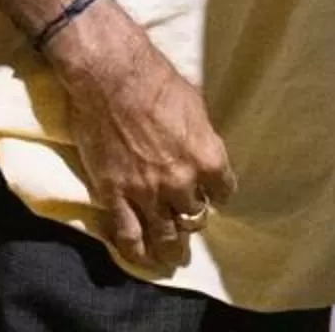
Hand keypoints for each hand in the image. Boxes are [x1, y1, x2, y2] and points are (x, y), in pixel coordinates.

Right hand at [44, 3, 236, 269]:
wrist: (110, 77)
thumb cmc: (155, 80)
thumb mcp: (194, 106)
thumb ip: (200, 138)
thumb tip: (200, 150)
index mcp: (207, 157)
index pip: (224, 191)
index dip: (218, 193)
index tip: (213, 193)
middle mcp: (181, 182)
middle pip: (195, 216)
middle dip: (193, 218)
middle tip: (188, 221)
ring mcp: (146, 193)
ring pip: (165, 235)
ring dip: (171, 249)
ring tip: (173, 258)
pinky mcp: (114, 197)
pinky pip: (128, 236)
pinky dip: (138, 253)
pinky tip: (143, 259)